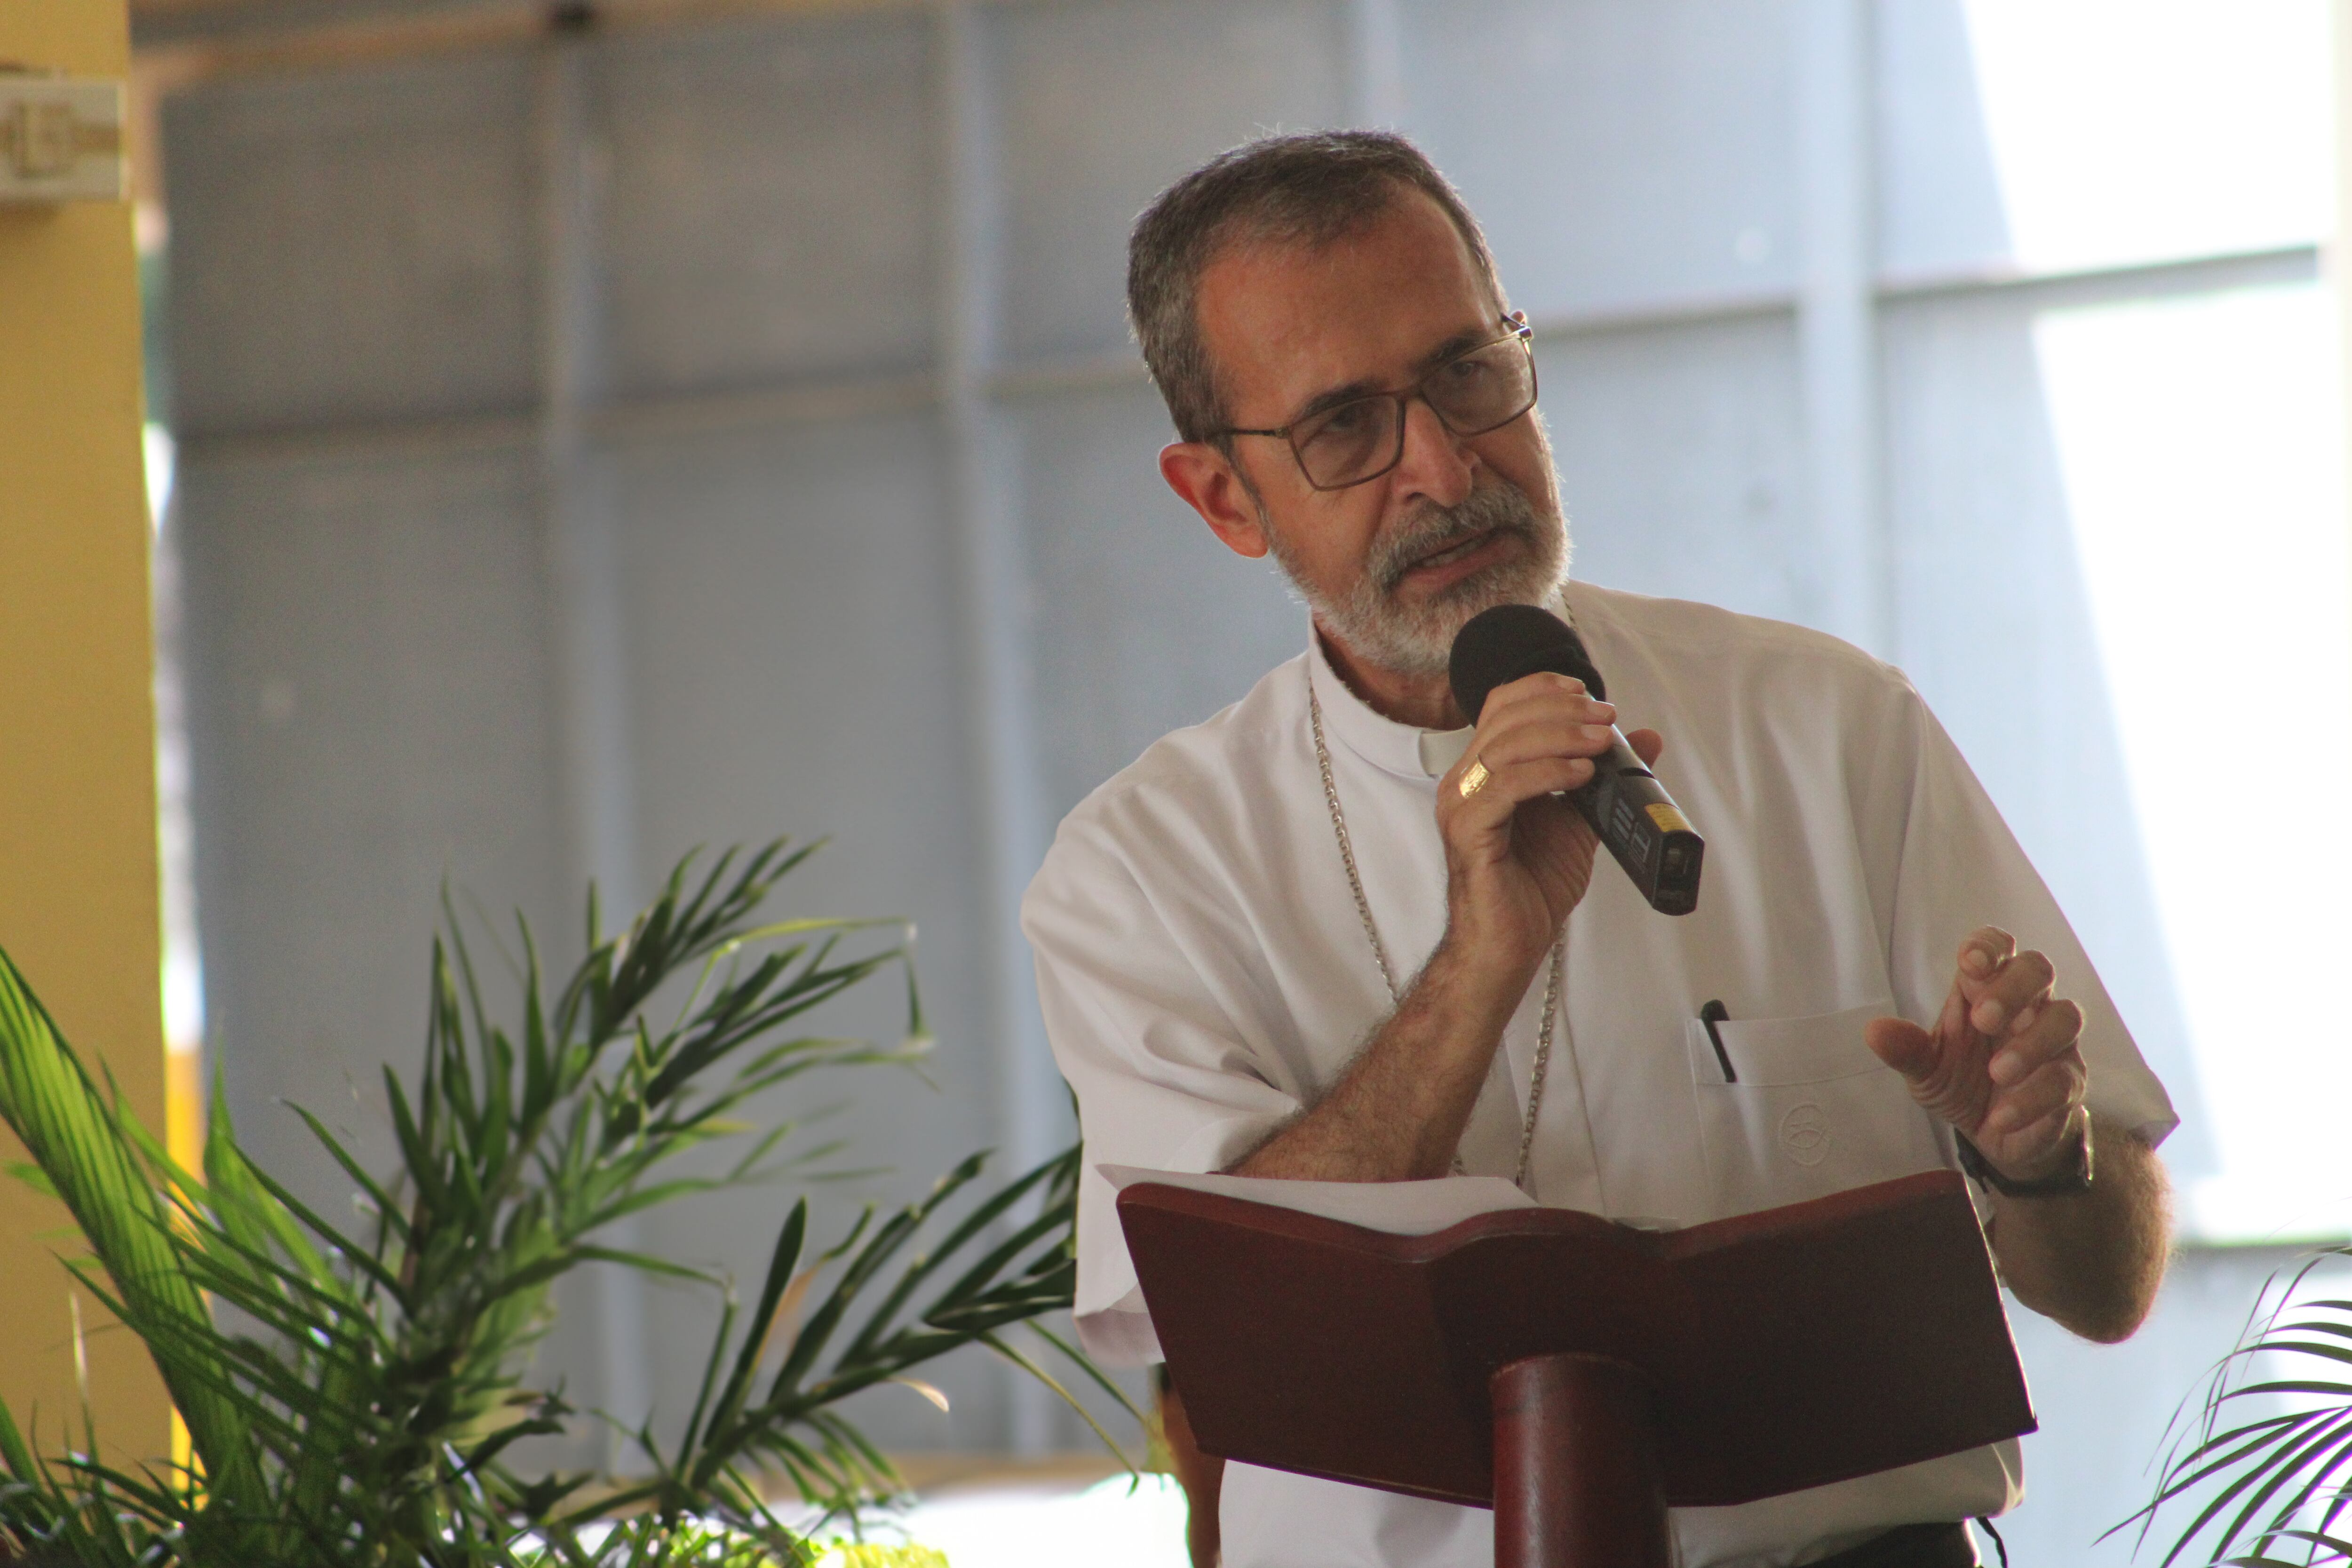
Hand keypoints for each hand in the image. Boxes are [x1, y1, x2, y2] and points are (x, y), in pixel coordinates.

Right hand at [1434, 672, 1664, 982]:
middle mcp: (1465, 782)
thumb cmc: (1532, 888)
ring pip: (1505, 745)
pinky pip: (1505, 786)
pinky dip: (1546, 772)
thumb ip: (1605, 778)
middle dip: (1561, 709)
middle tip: (1605, 718)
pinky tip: (1580, 774)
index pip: (1502, 706)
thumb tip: (1647, 739)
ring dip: (1560, 735)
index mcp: (1484, 772)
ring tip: (1600, 742)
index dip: (1542, 689)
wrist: (1509, 945)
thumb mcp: (1580, 821)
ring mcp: (1462, 805)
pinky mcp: (1469, 832)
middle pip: (1505, 717)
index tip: (1587, 692)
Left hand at [1864, 928, 2088, 1182]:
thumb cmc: (1962, 1081)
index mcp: (1986, 990)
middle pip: (2038, 969)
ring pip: (2064, 1017)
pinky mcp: (2069, 1082)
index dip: (1988, 946)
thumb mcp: (1926, 1068)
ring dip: (2031, 1043)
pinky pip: (2063, 1080)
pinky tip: (2001, 1116)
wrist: (1997, 1134)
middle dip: (2013, 987)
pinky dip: (2031, 1099)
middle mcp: (2027, 1006)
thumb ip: (1907, 1049)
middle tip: (1983, 1019)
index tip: (1969, 962)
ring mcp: (2054, 1042)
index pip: (1997, 947)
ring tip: (1997, 1072)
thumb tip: (1874, 1031)